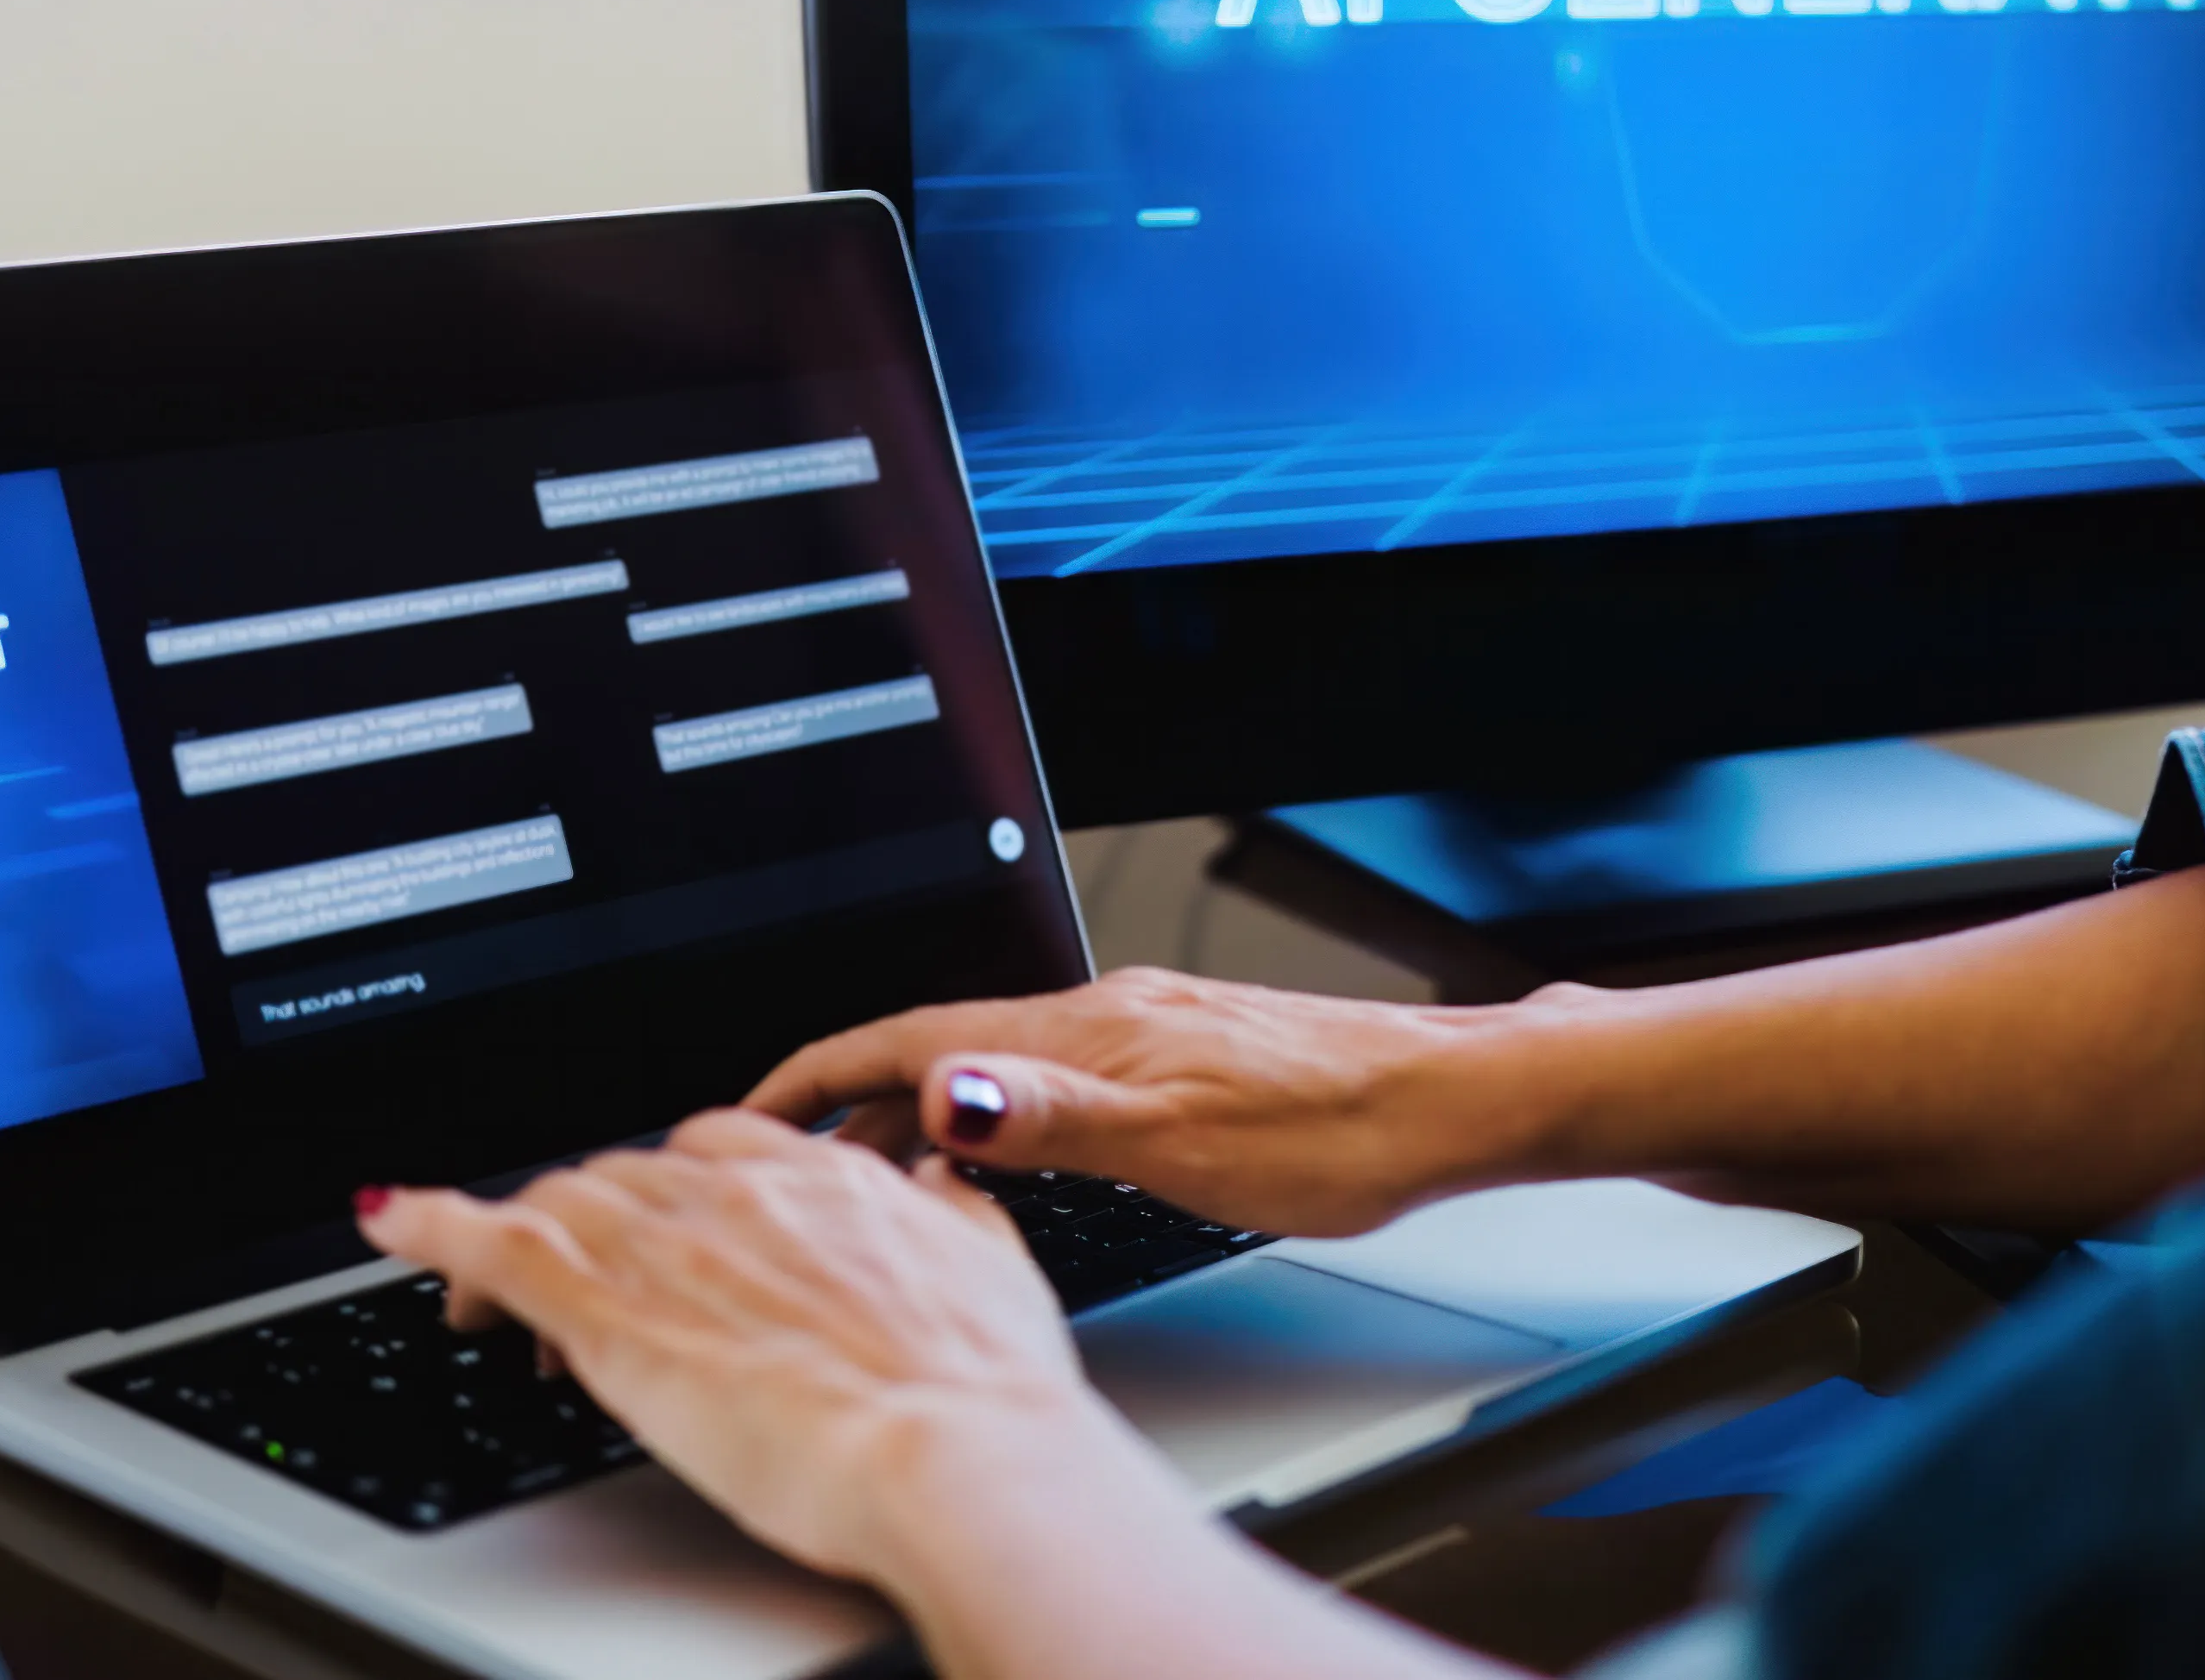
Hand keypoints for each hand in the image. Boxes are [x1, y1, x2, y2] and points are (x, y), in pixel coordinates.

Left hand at [355, 1109, 1173, 1590]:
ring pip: (558, 1206)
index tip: (662, 1237)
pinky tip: (390, 1217)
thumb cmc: (983, 1388)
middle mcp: (738, 1194)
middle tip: (584, 1304)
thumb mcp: (990, 1263)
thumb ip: (951, 1208)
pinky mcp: (607, 1318)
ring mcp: (666, 1248)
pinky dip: (431, 1223)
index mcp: (825, 1181)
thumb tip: (940, 1168)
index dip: (673, 1196)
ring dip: (515, 1238)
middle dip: (593, 1229)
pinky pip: (495, 1246)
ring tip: (479, 1300)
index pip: (713, 1151)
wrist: (956, 1453)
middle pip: (624, 1176)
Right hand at [743, 966, 1551, 1237]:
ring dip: (925, 1121)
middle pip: (942, 1052)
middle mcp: (1106, 1018)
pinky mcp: (1181, 1064)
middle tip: (792, 1169)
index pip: (912, 1036)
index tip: (752, 1109)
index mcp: (1088, 1031)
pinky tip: (1008, 1170)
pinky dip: (998, 1125)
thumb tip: (943, 1095)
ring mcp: (1144, 1037)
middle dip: (854, 1105)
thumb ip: (1054, 1118)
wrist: (1451, 1103)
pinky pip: (1051, 1084)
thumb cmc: (1342, 1130)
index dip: (820, 1073)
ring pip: (996, 1071)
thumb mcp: (1185, 1142)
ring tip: (878, 1186)